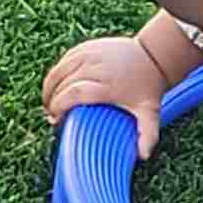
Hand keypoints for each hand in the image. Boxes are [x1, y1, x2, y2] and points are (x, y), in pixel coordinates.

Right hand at [42, 34, 166, 160]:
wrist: (154, 56)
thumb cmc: (148, 87)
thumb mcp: (150, 111)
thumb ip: (148, 134)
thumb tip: (144, 156)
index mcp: (108, 85)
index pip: (74, 93)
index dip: (60, 106)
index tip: (56, 119)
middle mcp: (97, 67)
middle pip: (63, 83)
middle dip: (52, 100)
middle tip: (51, 115)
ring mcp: (91, 53)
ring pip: (60, 69)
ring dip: (49, 86)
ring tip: (48, 102)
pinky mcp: (88, 46)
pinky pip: (65, 59)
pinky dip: (56, 73)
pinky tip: (55, 85)